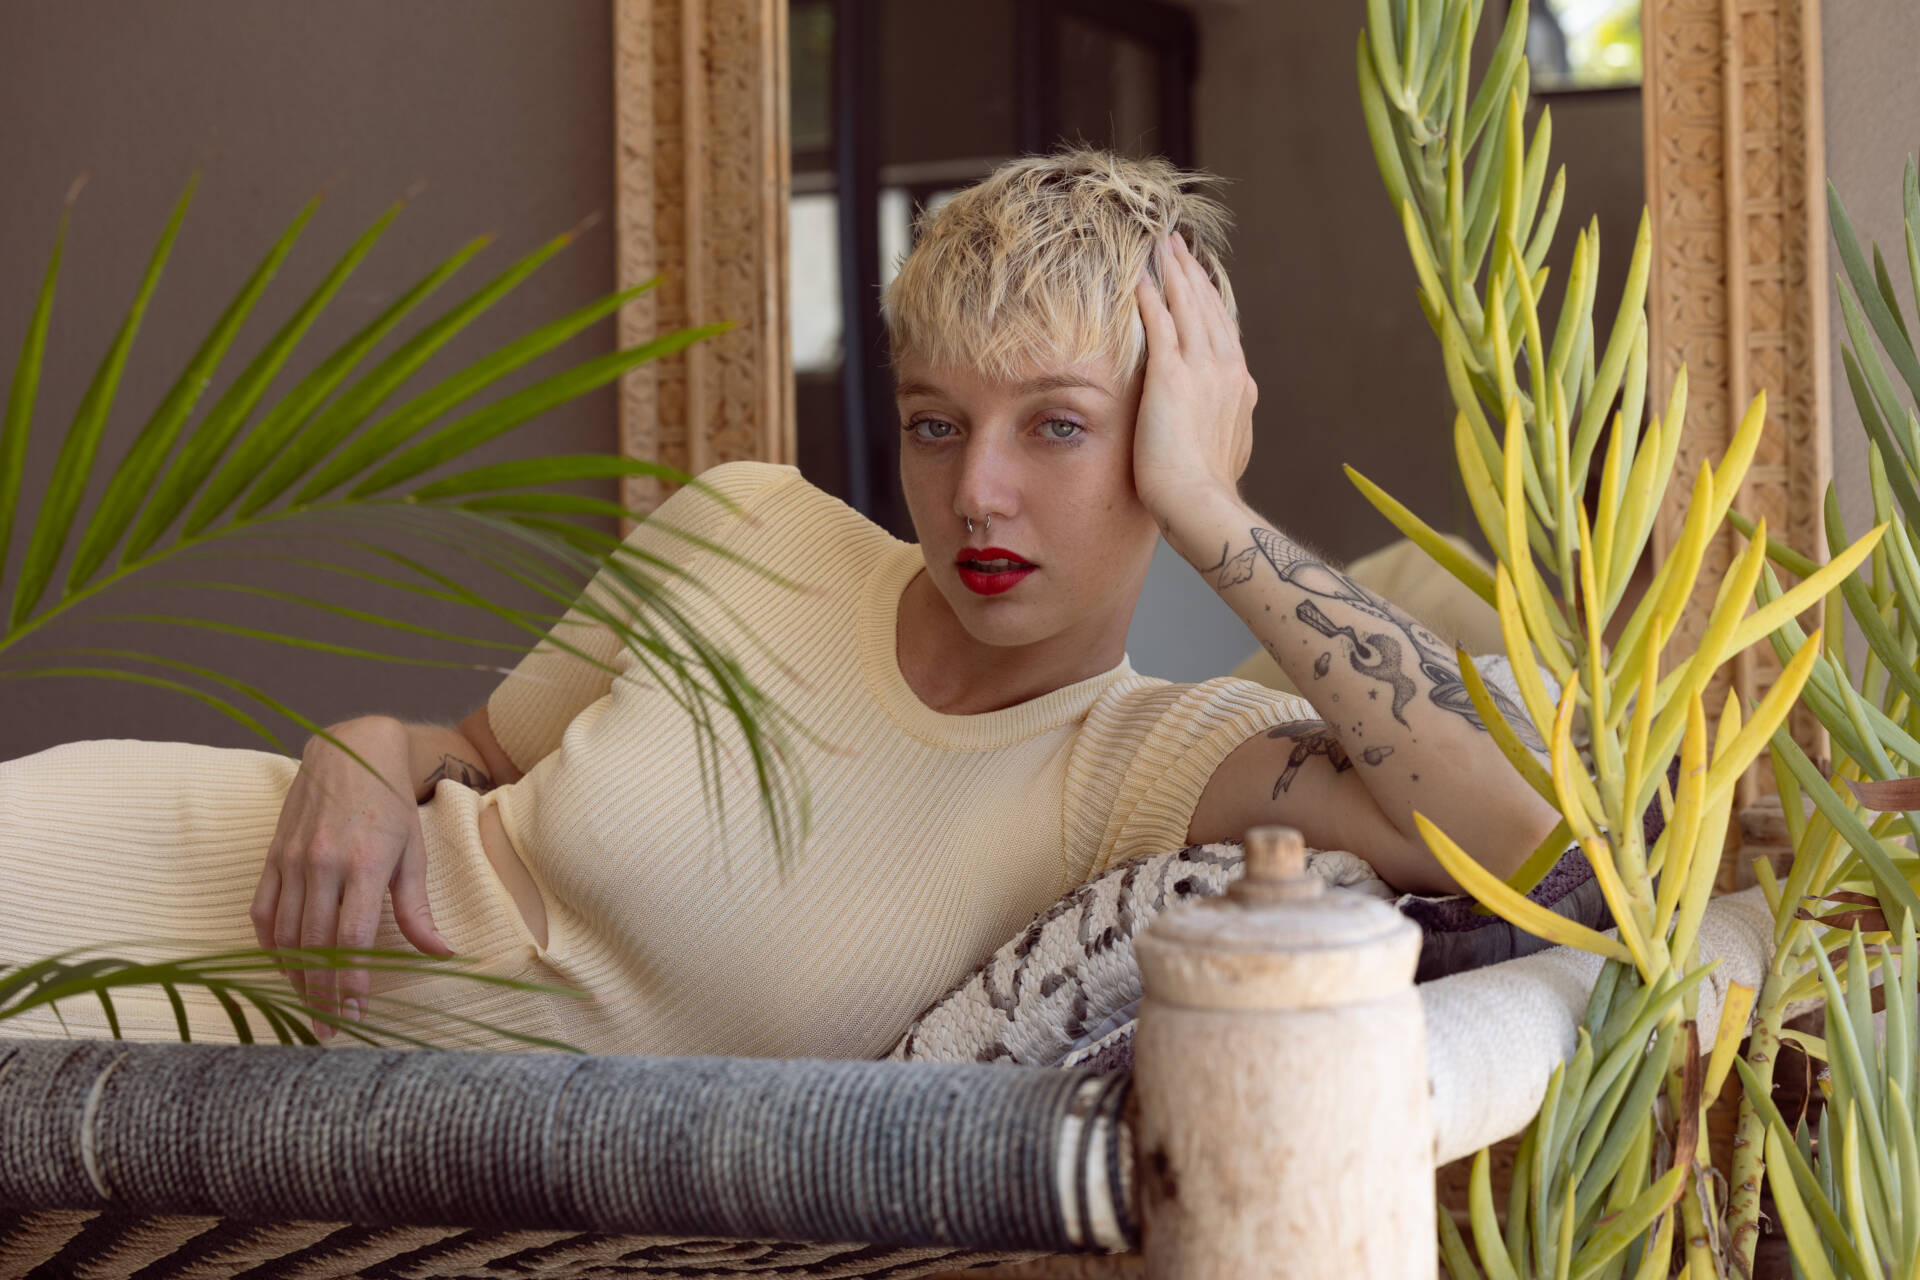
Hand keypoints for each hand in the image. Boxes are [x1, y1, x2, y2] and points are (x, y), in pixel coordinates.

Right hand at [250, 716, 450, 1038]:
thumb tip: (443, 954)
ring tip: (308, 1005)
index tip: (355, 1016)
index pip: (351, 939)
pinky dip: (269, 945)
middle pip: (314, 945)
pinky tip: (284, 966)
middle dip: (321, 993)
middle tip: (328, 1028)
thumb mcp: (413, 854)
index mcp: (364, 865)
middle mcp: (322, 863)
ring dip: (294, 976)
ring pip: (284, 934)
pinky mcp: (271, 856)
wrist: (351, 753)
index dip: (351, 983)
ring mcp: (291, 860)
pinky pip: (262, 911)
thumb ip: (419, 909)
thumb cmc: (390, 806)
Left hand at [1132, 232, 1257, 523]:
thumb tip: (1222, 424)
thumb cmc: (1207, 488)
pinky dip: (1152, 298)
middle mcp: (1227, 370)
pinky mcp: (1172, 376)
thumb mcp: (1228, 449)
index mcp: (1240, 386)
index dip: (1209, 300)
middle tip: (1176, 243)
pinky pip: (1161, 324)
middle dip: (1191, 272)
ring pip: (1188, 307)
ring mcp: (1202, 370)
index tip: (1197, 278)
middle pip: (1208, 308)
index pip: (1223, 330)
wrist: (1200, 502)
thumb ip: (1225, 425)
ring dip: (1174, 272)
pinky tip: (1141, 278)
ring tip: (1162, 246)